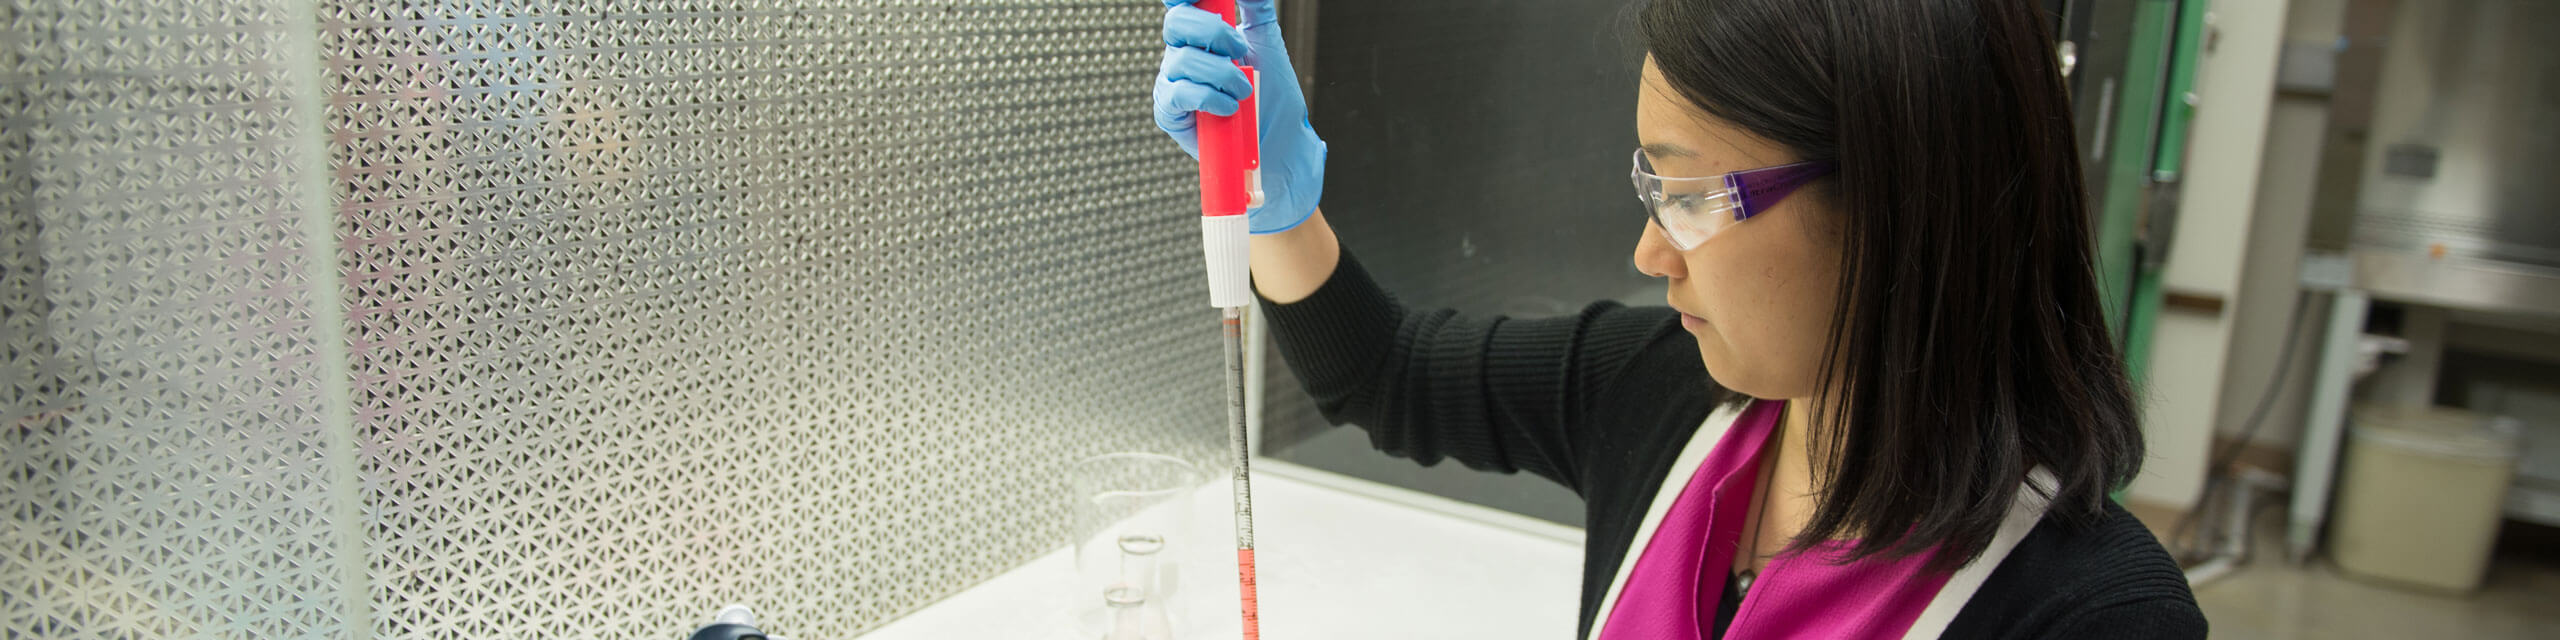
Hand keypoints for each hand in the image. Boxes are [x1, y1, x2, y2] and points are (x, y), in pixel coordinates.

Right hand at [1152, 0, 1326, 234]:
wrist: (1278, 140)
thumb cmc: (1272, 93)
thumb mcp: (1266, 40)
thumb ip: (1254, 5)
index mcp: (1200, 34)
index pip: (1180, 5)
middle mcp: (1181, 53)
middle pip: (1176, 24)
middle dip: (1213, 33)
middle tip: (1240, 50)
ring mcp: (1171, 82)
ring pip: (1181, 61)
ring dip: (1221, 74)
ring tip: (1244, 89)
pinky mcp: (1169, 112)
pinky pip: (1178, 94)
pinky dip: (1208, 98)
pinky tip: (1228, 107)